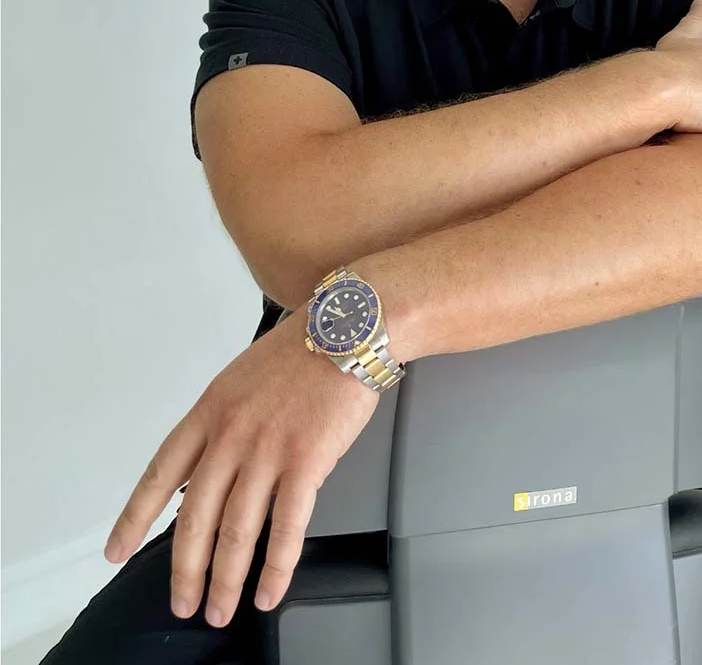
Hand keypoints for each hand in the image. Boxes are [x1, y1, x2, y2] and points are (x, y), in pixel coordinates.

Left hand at [104, 303, 378, 626]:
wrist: (347, 330)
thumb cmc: (301, 350)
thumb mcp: (240, 380)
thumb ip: (220, 423)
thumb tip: (207, 471)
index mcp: (209, 412)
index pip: (159, 474)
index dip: (135, 518)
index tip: (116, 551)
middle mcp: (230, 435)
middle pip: (194, 517)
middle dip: (185, 570)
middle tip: (183, 603)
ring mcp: (267, 450)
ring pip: (236, 531)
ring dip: (226, 579)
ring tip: (222, 609)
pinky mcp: (307, 462)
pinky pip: (286, 529)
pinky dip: (275, 568)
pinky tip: (269, 591)